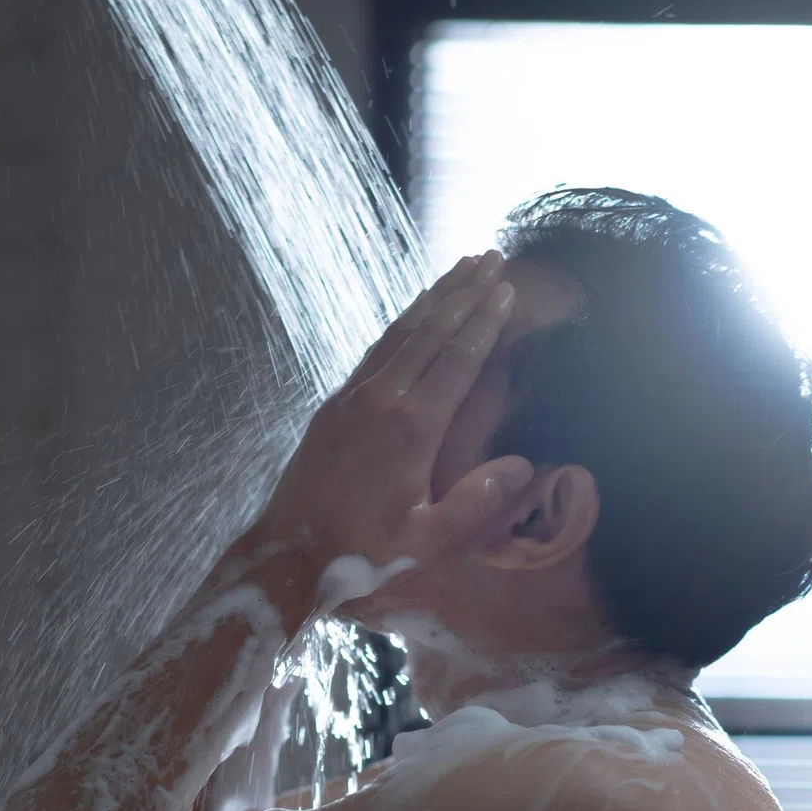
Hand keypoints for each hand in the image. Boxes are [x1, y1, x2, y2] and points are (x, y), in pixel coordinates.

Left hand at [240, 252, 534, 600]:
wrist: (289, 553)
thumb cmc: (362, 552)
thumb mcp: (429, 542)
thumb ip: (477, 503)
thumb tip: (523, 465)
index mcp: (410, 427)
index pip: (456, 359)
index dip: (484, 321)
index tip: (506, 289)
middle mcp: (380, 399)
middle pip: (430, 331)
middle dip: (464, 291)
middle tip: (492, 257)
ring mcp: (352, 397)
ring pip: (400, 332)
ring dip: (433, 298)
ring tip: (460, 268)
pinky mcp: (334, 405)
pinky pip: (376, 350)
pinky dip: (402, 323)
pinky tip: (415, 313)